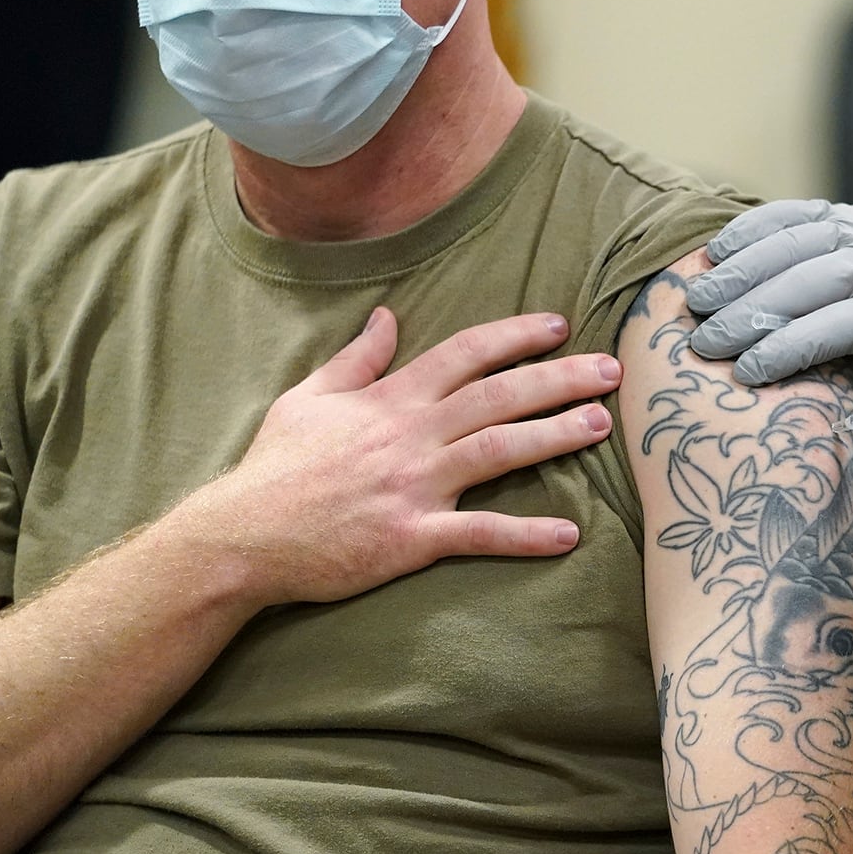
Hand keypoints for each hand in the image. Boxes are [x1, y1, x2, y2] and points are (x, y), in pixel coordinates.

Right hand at [172, 309, 620, 606]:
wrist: (240, 537)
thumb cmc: (274, 469)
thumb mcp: (307, 398)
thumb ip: (356, 358)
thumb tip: (387, 315)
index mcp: (389, 399)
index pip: (464, 354)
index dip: (514, 336)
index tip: (559, 325)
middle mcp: (410, 435)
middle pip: (498, 395)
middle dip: (558, 378)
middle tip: (612, 370)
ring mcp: (414, 485)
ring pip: (498, 450)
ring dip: (555, 436)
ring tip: (601, 425)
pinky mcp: (411, 538)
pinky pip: (478, 533)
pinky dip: (524, 535)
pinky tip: (568, 534)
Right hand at [683, 201, 852, 511]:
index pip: (839, 327)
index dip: (789, 349)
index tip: (743, 375)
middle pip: (809, 282)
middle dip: (750, 313)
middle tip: (700, 344)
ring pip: (795, 242)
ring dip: (740, 269)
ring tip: (692, 300)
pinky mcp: (850, 215)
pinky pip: (796, 213)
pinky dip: (752, 229)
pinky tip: (712, 252)